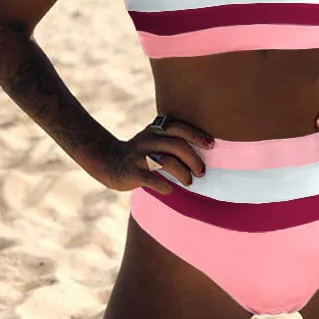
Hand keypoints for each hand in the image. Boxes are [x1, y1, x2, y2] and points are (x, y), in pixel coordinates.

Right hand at [95, 118, 212, 193]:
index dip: (196, 135)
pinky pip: (150, 179)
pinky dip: (163, 185)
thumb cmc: (140, 152)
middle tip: (201, 171)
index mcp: (155, 130)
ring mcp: (139, 156)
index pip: (178, 128)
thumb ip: (173, 139)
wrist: (108, 161)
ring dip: (182, 172)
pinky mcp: (132, 172)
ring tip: (189, 181)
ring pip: (166, 161)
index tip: (210, 145)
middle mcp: (147, 140)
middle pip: (176, 145)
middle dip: (193, 159)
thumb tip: (204, 150)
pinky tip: (170, 190)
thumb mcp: (154, 139)